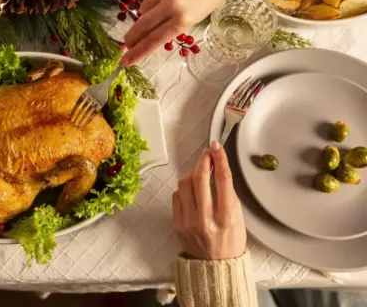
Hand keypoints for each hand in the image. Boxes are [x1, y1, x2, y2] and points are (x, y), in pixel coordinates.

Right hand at [121, 0, 249, 65]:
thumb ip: (175, 24)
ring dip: (146, 15)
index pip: (156, 39)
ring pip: (143, 10)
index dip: (139, 52)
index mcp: (185, 18)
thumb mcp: (198, 15)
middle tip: (126, 45)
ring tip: (164, 8)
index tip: (126, 61)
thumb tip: (151, 31)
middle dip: (132, 38)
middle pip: (143, 27)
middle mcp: (171, 5)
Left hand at [173, 141, 246, 259]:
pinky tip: (192, 191)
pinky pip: (176, 196)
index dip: (219, 159)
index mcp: (226, 218)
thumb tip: (217, 167)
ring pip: (184, 184)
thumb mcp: (238, 218)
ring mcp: (189, 222)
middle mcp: (206, 220)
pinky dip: (184, 189)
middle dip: (203, 161)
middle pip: (199, 179)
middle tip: (207, 155)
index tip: (216, 148)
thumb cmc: (230, 242)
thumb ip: (228, 194)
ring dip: (192, 173)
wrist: (215, 267)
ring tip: (199, 174)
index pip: (222, 180)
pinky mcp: (177, 224)